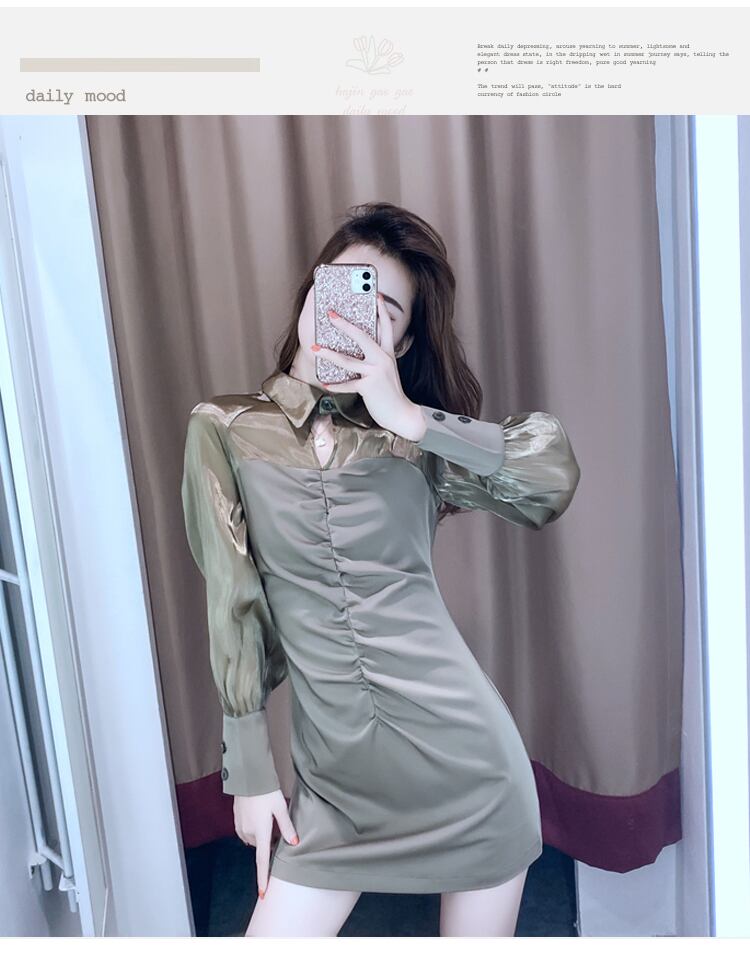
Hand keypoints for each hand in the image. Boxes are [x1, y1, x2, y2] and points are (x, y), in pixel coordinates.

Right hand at [234, 789, 298, 898]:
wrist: (247, 777)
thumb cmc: (266, 791)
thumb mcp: (281, 807)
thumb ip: (287, 826)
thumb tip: (294, 844)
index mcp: (260, 832)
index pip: (262, 861)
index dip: (263, 878)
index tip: (263, 894)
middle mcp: (248, 833)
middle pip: (260, 848)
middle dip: (269, 844)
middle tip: (279, 830)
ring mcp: (240, 826)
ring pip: (254, 839)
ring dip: (262, 835)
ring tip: (269, 818)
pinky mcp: (236, 820)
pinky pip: (247, 831)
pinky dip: (254, 828)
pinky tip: (260, 815)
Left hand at [312, 293, 426, 441]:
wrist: (401, 414)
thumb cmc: (389, 393)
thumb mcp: (385, 371)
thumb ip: (374, 359)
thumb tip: (353, 351)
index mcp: (387, 353)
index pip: (386, 327)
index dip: (381, 310)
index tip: (376, 294)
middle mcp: (383, 359)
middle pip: (362, 336)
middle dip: (345, 324)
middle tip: (330, 314)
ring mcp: (376, 372)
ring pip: (348, 360)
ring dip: (329, 354)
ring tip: (314, 348)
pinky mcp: (369, 387)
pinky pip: (348, 385)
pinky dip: (336, 385)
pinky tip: (325, 384)